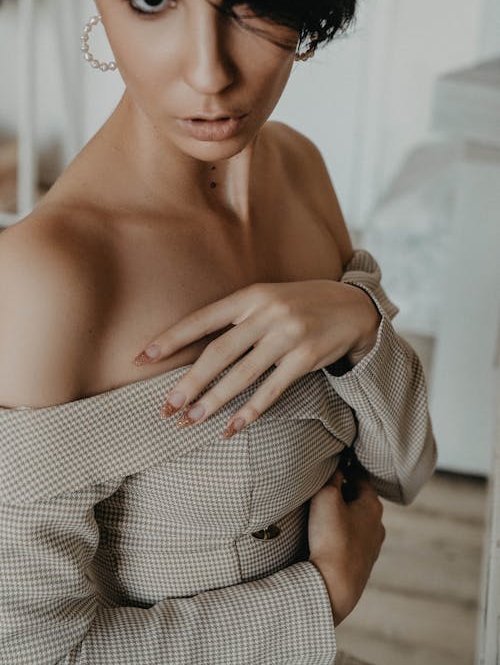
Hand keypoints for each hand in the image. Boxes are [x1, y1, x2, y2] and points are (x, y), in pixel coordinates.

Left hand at [133, 279, 379, 437]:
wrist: (353, 307)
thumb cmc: (300, 305)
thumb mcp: (267, 299)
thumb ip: (236, 319)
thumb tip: (195, 350)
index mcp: (251, 296)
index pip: (202, 319)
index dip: (171, 339)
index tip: (142, 357)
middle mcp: (267, 313)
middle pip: (218, 352)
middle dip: (189, 382)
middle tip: (166, 407)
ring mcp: (288, 335)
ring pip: (242, 375)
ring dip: (214, 401)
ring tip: (190, 421)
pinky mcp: (306, 357)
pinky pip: (272, 390)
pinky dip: (250, 411)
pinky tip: (232, 427)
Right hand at [308, 469, 384, 625]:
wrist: (335, 586)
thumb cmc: (332, 538)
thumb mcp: (327, 497)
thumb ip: (332, 477)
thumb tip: (338, 467)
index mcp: (373, 505)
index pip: (361, 477)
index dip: (347, 468)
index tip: (335, 462)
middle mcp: (378, 525)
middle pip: (361, 499)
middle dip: (345, 491)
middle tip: (325, 486)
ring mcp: (372, 547)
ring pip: (358, 521)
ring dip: (344, 514)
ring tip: (324, 512)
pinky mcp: (362, 564)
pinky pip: (353, 540)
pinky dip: (343, 533)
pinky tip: (328, 537)